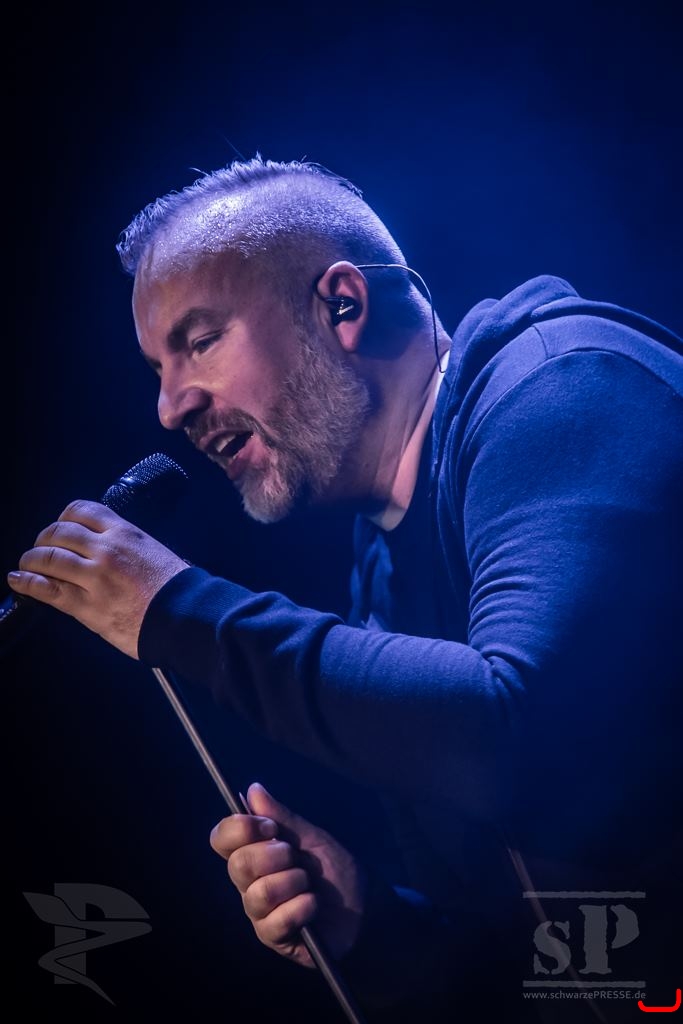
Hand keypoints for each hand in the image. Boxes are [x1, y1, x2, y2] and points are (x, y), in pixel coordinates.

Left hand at [7, 499, 188, 658]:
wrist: (187, 617)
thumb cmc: (179, 590)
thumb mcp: (156, 552)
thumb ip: (129, 546)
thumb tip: (110, 551)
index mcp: (125, 532)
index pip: (82, 511)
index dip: (63, 519)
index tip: (60, 528)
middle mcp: (106, 548)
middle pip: (58, 532)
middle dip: (44, 540)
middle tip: (40, 549)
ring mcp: (94, 576)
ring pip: (48, 558)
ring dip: (31, 560)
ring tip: (26, 565)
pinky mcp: (86, 605)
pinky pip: (47, 588)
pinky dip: (27, 583)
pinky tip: (18, 581)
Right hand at [210, 782, 366, 968]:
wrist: (364, 905)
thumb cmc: (334, 869)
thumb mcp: (312, 837)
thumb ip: (282, 817)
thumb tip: (254, 789)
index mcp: (254, 853)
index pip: (222, 838)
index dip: (240, 829)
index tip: (270, 827)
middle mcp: (249, 882)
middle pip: (237, 865)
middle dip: (273, 855)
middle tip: (295, 856)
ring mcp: (259, 912)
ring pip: (258, 894)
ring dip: (292, 882)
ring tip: (309, 883)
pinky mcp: (274, 937)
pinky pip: (276, 921)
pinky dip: (302, 907)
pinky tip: (314, 904)